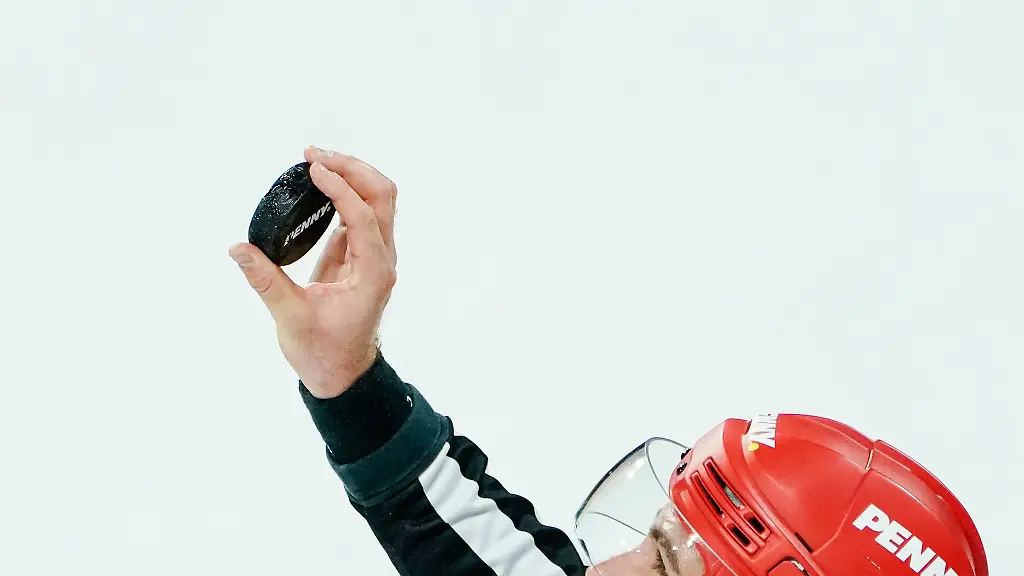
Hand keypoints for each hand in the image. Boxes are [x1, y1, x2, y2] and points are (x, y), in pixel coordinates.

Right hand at [229, 146, 398, 398]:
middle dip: (352, 168)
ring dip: (350, 175)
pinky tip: (316, 184)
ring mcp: (374, 256)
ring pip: (377, 201)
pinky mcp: (360, 256)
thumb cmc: (322, 353)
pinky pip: (359, 214)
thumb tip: (237, 247)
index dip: (340, 188)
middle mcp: (381, 259)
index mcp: (373, 273)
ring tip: (313, 160)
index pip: (363, 217)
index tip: (311, 168)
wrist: (342, 375)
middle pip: (382, 197)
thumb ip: (265, 281)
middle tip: (312, 154)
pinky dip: (342, 193)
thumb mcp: (290, 318)